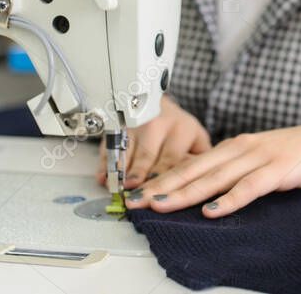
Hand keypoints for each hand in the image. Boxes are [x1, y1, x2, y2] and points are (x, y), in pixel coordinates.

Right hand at [96, 95, 211, 188]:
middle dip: (140, 177)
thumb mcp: (197, 140)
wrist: (156, 103)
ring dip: (121, 172)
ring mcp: (135, 124)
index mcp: (181, 130)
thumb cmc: (178, 129)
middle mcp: (157, 125)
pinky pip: (109, 147)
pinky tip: (103, 178)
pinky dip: (105, 164)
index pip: (172, 160)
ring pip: (126, 151)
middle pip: (147, 157)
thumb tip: (196, 185)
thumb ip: (197, 161)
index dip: (163, 180)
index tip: (158, 197)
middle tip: (134, 196)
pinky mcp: (118, 126)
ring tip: (117, 189)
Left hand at [124, 116, 300, 217]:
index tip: (140, 192)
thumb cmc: (299, 152)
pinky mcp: (279, 169)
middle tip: (137, 200)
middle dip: (163, 185)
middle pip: (195, 169)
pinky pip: (249, 186)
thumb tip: (209, 191)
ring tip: (161, 205)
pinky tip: (212, 210)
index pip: (192, 163)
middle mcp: (242, 148)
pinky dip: (229, 199)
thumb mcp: (262, 158)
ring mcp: (260, 157)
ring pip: (215, 177)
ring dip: (185, 192)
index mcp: (235, 146)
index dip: (164, 178)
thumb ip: (237, 171)